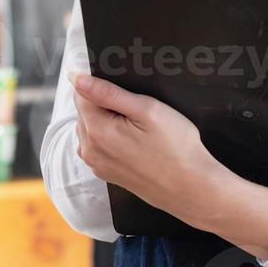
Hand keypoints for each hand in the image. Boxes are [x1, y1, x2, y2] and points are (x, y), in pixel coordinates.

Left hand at [70, 70, 267, 256]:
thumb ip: (107, 92)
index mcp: (96, 131)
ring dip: (108, 121)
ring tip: (139, 127)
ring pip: (92, 128)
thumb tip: (75, 78)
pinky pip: (100, 145)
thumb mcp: (147, 110)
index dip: (102, 86)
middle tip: (138, 110)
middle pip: (85, 111)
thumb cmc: (176, 148)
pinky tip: (136, 141)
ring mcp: (97, 165)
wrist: (192, 188)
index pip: (81, 94)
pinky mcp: (107, 173)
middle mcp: (90, 150)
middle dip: (105, 104)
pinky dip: (112, 138)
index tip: (126, 92)